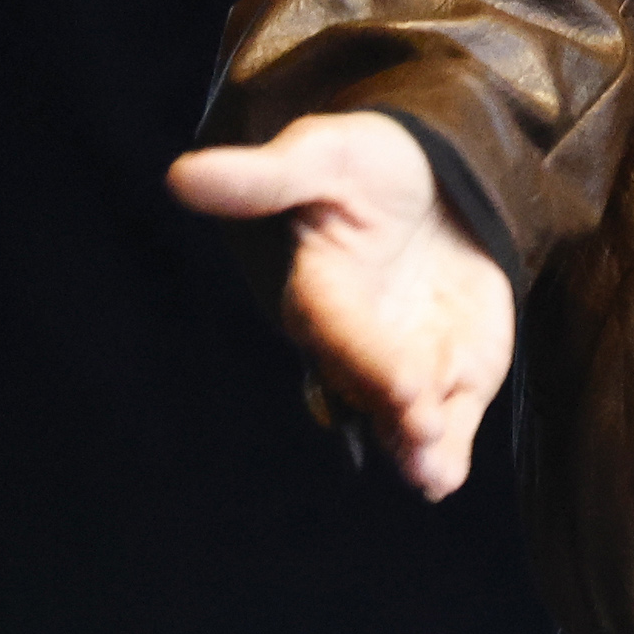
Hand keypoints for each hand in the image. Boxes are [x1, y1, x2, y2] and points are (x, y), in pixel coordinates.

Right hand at [165, 111, 515, 497]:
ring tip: (432, 468)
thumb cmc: (370, 164)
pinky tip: (444, 479)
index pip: (334, 329)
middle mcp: (355, 341)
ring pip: (397, 420)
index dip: (364, 355)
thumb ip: (264, 178)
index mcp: (319, 290)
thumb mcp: (324, 155)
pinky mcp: (451, 374)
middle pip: (365, 383)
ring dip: (413, 447)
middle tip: (421, 421)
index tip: (403, 380)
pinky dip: (446, 453)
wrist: (440, 178)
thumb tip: (182, 177)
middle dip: (393, 405)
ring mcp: (402, 363)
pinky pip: (446, 422)